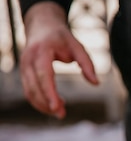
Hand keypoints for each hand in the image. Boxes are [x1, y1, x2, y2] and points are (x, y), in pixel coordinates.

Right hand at [19, 2, 98, 118]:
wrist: (42, 26)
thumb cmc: (62, 38)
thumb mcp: (77, 47)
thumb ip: (87, 64)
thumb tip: (95, 83)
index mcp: (41, 51)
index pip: (44, 75)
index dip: (49, 92)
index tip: (57, 107)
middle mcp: (29, 60)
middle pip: (34, 86)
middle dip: (46, 103)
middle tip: (62, 114)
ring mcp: (24, 67)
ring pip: (29, 91)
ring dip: (42, 105)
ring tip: (60, 112)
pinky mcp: (24, 73)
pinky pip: (28, 91)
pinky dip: (39, 101)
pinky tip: (54, 104)